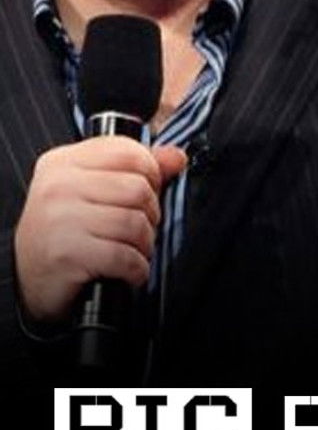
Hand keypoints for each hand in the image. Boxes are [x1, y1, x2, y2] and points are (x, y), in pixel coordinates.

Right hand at [14, 138, 186, 321]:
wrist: (28, 278)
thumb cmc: (63, 233)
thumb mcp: (92, 191)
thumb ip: (135, 170)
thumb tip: (175, 157)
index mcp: (64, 162)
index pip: (128, 151)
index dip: (150, 174)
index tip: (146, 192)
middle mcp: (58, 186)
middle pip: (138, 188)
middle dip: (150, 215)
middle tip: (138, 228)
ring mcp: (59, 219)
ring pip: (134, 223)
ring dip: (145, 245)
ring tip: (132, 250)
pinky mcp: (66, 254)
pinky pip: (124, 257)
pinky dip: (136, 269)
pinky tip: (127, 271)